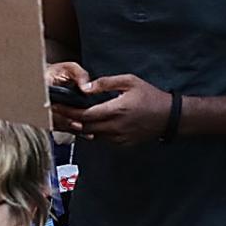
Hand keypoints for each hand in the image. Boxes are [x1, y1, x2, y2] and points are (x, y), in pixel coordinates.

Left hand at [51, 71, 171, 145]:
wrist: (169, 116)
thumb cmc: (150, 96)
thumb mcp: (129, 81)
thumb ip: (106, 83)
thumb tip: (86, 87)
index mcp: (115, 110)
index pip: (85, 115)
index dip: (69, 112)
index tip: (57, 107)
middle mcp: (115, 127)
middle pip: (85, 128)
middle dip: (70, 121)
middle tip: (58, 113)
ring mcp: (119, 138)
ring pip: (92, 136)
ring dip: (82, 128)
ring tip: (71, 118)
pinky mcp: (123, 144)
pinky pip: (103, 140)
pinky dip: (95, 133)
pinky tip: (90, 124)